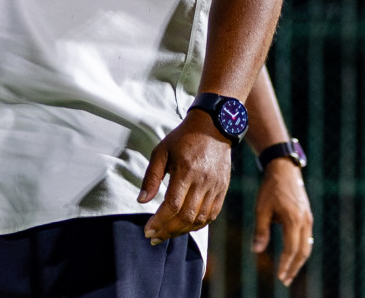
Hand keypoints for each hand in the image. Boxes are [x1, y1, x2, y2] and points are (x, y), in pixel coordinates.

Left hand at [138, 112, 232, 244]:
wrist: (213, 128)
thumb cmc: (182, 139)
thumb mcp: (161, 151)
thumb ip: (151, 177)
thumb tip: (141, 200)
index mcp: (186, 170)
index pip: (173, 205)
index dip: (160, 221)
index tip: (148, 230)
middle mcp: (203, 181)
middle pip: (186, 216)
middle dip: (168, 231)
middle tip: (154, 237)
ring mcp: (216, 187)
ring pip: (200, 219)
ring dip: (182, 231)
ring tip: (166, 234)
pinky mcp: (223, 189)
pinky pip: (212, 214)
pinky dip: (198, 225)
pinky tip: (185, 227)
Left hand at [253, 158, 312, 285]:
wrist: (284, 170)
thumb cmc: (270, 189)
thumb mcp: (261, 208)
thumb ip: (260, 230)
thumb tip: (256, 251)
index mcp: (293, 220)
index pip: (291, 249)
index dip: (285, 264)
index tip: (279, 276)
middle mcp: (305, 221)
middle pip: (303, 252)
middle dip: (294, 268)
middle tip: (285, 280)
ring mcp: (308, 219)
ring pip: (307, 246)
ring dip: (299, 261)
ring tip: (289, 272)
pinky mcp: (308, 217)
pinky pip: (307, 238)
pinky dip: (301, 250)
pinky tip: (294, 256)